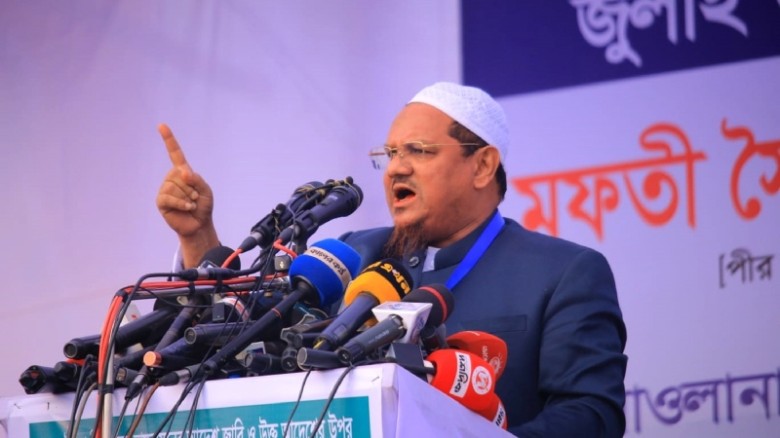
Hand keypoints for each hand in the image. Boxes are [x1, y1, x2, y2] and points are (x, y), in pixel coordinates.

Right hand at [155, 123, 218, 265]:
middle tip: (195, 198)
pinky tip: (186, 208)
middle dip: (192, 188)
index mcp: (182, 172)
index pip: (174, 153)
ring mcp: (165, 189)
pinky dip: (182, 203)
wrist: (199, 225)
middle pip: (180, 175)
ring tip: (190, 204)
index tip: (161, 125)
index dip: (168, 139)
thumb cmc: (203, 206)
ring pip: (176, 187)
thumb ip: (197, 179)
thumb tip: (183, 173)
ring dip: (188, 197)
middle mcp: (172, 178)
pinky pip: (171, 197)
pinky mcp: (161, 201)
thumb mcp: (206, 190)